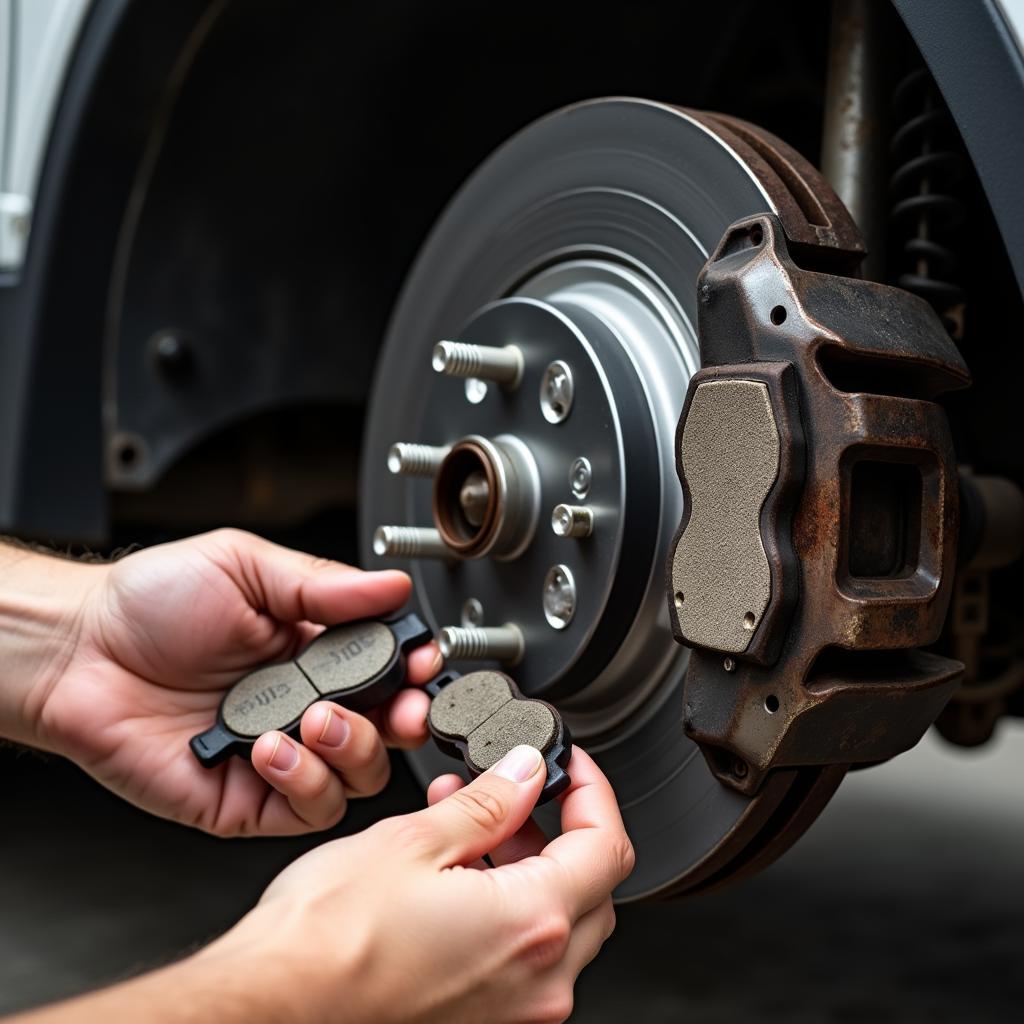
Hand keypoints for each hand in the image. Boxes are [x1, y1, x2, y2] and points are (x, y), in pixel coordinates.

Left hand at [33, 529, 441, 834]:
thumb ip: (324, 583)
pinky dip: (304, 782)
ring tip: (315, 717)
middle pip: (387, 729)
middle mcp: (303, 703)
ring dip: (352, 749)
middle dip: (405, 720)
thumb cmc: (149, 602)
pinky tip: (272, 746)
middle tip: (398, 706)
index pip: (388, 667)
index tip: (422, 661)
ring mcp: (279, 754)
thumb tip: (392, 585)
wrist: (78, 651)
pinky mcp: (246, 798)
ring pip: (358, 775)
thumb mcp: (246, 566)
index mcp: (312, 648)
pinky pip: (305, 808)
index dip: (415, 669)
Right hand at [198, 746, 632, 1023]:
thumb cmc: (324, 941)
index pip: (607, 845)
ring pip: (559, 927)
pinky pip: (522, 962)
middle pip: (592, 890)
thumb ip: (488, 802)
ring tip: (467, 827)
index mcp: (531, 923)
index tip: (571, 768)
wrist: (270, 1011)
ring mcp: (512, 1014)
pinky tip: (456, 880)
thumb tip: (527, 773)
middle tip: (515, 795)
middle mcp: (537, 982)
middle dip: (560, 831)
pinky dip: (505, 911)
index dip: (593, 792)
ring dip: (527, 868)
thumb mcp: (413, 841)